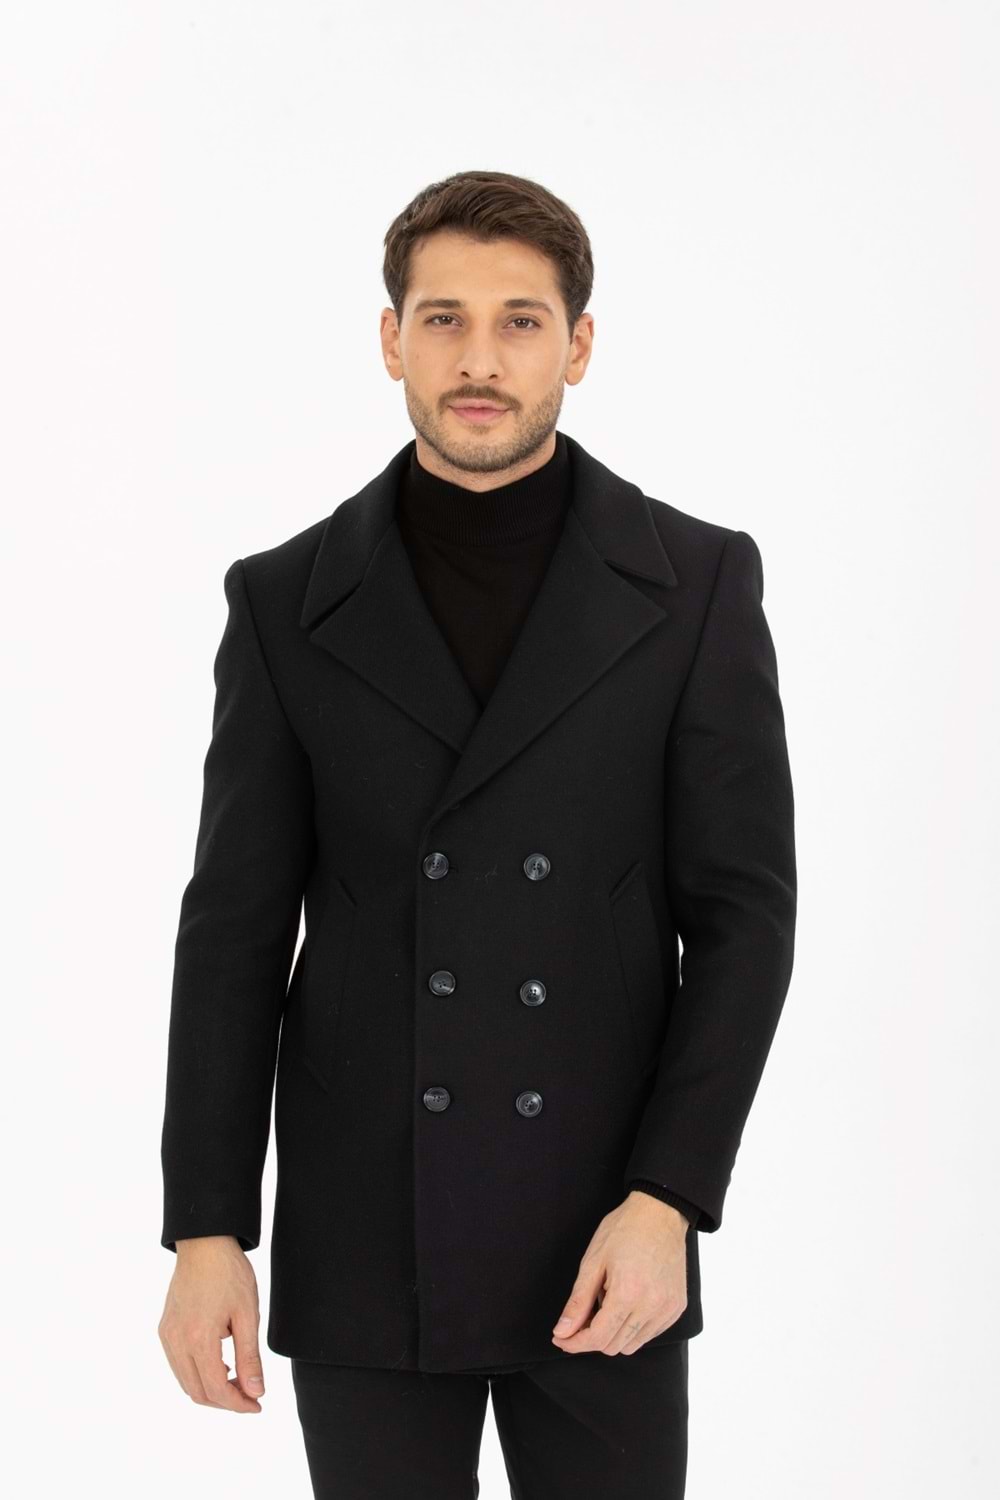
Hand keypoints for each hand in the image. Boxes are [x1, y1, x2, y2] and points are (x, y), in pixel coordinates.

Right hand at [158, 1235, 265, 1411]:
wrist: (204, 1243)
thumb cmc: (229, 1273)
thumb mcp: (248, 1314)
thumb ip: (250, 1357)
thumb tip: (256, 1392)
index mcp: (199, 1339)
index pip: (217, 1389)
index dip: (238, 1404)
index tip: (257, 1404)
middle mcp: (177, 1342)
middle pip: (198, 1392)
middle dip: (226, 1401)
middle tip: (250, 1395)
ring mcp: (167, 1336)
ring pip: (186, 1382)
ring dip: (211, 1389)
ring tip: (237, 1380)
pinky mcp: (165, 1329)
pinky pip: (179, 1365)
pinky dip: (198, 1374)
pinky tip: (218, 1364)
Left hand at [550, 1191, 688, 1355]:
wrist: (660, 1213)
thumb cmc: (625, 1230)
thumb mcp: (593, 1261)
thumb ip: (578, 1301)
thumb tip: (563, 1331)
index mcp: (628, 1292)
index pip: (598, 1338)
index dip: (575, 1342)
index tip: (561, 1338)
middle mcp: (652, 1306)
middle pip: (613, 1345)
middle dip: (592, 1336)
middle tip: (583, 1313)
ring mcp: (667, 1309)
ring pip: (631, 1345)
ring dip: (613, 1333)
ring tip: (610, 1300)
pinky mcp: (676, 1308)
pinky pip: (649, 1334)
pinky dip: (633, 1328)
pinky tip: (627, 1303)